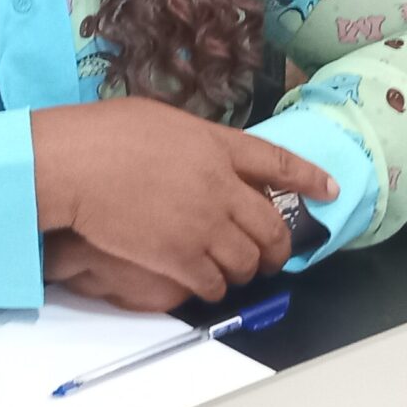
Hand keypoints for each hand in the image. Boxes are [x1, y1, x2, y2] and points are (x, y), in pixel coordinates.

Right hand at [30, 98, 338, 302]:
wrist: (77, 165)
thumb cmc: (106, 133)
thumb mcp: (163, 119)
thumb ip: (197, 139)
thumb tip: (206, 152)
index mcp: (218, 146)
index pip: (278, 162)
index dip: (309, 177)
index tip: (329, 190)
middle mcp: (221, 186)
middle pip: (271, 225)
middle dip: (279, 247)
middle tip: (274, 257)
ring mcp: (203, 224)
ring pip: (248, 260)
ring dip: (248, 271)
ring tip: (239, 273)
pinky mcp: (180, 256)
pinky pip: (216, 282)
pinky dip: (218, 288)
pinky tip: (210, 285)